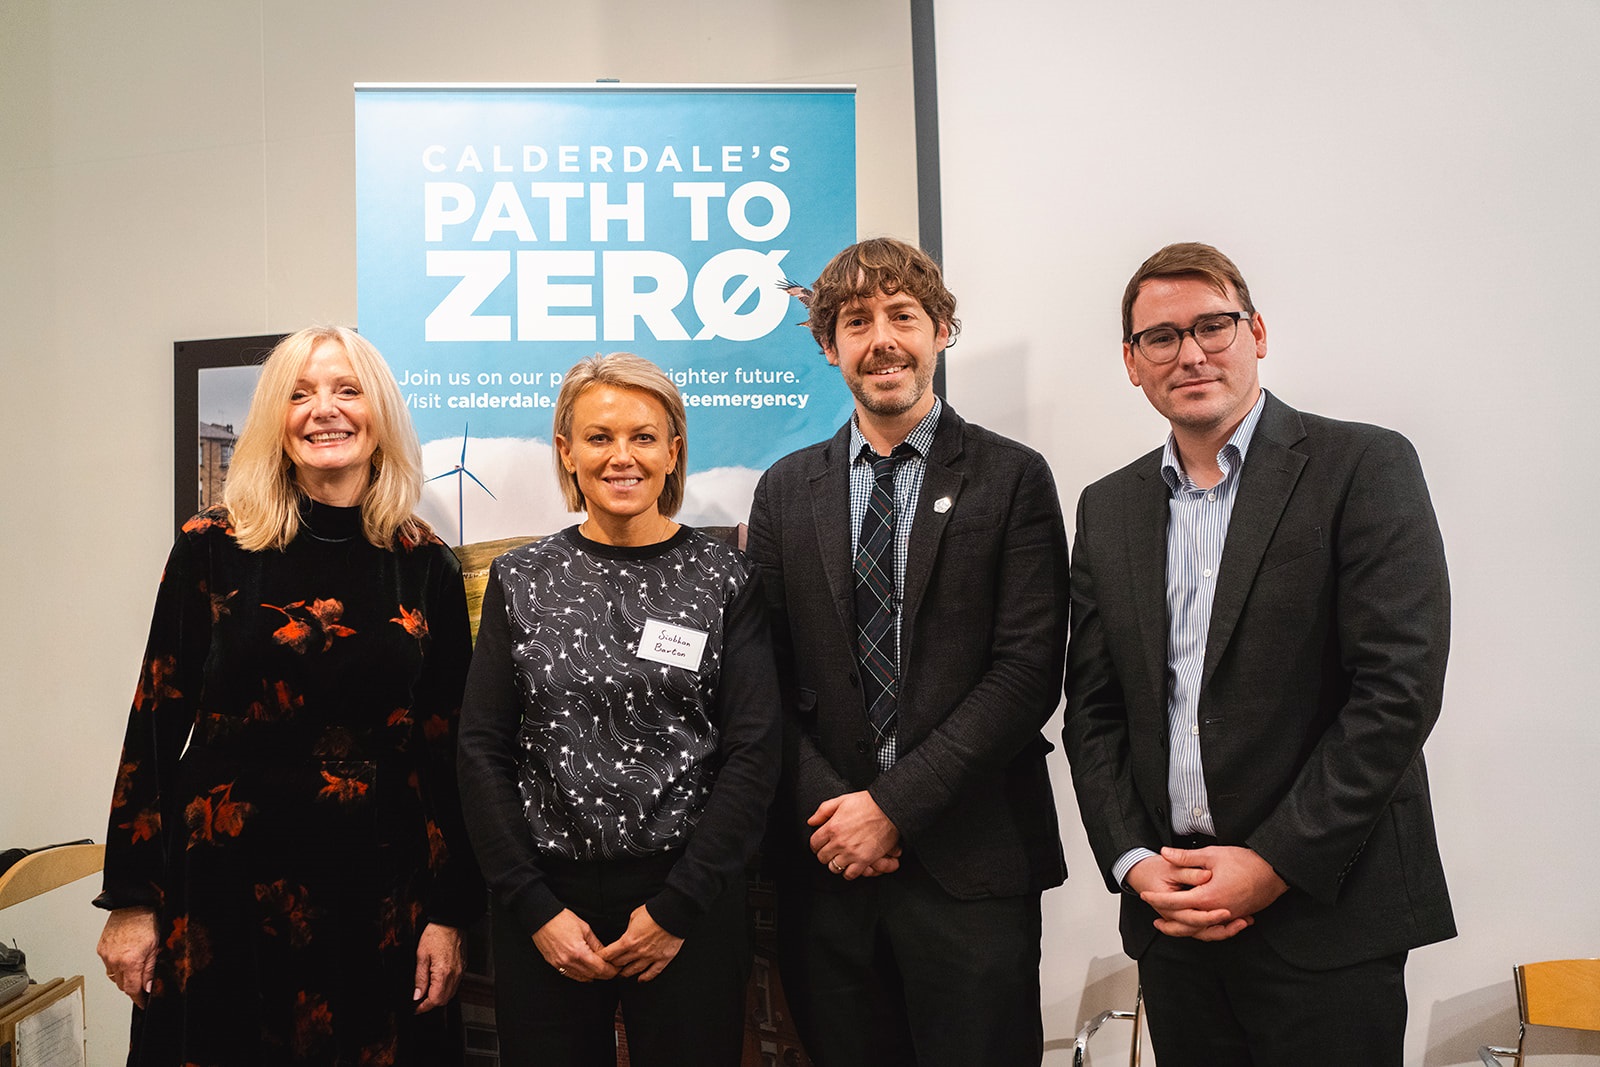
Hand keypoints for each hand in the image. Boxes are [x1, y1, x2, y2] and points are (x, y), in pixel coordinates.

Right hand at [97, 907, 158, 1006]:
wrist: (131, 905)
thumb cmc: (146, 922)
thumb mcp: (155, 947)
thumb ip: (150, 970)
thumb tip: (147, 988)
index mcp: (130, 961)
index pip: (132, 989)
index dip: (138, 998)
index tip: (142, 1003)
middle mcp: (115, 960)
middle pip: (122, 985)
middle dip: (132, 987)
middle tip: (141, 984)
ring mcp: (106, 955)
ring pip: (113, 977)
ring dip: (123, 977)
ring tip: (133, 968)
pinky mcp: (100, 949)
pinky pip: (107, 965)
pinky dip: (115, 966)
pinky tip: (124, 958)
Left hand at [412, 923, 463, 1012]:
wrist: (451, 922)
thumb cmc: (436, 935)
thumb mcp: (421, 956)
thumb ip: (419, 978)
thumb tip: (417, 995)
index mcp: (443, 974)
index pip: (435, 1000)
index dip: (423, 1007)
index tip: (416, 1008)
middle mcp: (455, 975)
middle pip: (444, 1000)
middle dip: (431, 1003)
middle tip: (419, 1001)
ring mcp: (460, 971)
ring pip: (451, 993)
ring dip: (439, 996)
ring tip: (427, 992)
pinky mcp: (463, 966)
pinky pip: (455, 984)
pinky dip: (446, 988)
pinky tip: (437, 982)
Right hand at [532, 909, 616, 982]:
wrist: (542, 918)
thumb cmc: (562, 919)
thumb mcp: (585, 929)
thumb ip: (596, 944)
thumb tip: (606, 954)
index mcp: (579, 952)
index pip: (600, 968)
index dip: (611, 971)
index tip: (617, 969)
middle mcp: (569, 961)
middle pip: (592, 975)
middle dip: (605, 975)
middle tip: (613, 971)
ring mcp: (560, 965)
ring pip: (582, 978)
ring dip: (593, 976)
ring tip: (602, 971)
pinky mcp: (554, 964)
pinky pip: (571, 975)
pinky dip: (581, 975)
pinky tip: (587, 971)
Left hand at [597, 905, 683, 982]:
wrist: (674, 913)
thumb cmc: (654, 912)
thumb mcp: (634, 916)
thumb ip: (628, 929)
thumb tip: (627, 935)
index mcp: (628, 940)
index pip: (610, 954)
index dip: (602, 958)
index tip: (599, 959)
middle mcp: (638, 951)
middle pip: (620, 964)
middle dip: (612, 966)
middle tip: (609, 968)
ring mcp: (651, 957)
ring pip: (634, 971)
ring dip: (625, 973)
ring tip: (622, 974)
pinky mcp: (663, 959)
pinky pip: (652, 973)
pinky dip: (645, 978)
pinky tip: (640, 979)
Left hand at [808, 791, 899, 878]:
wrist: (889, 810)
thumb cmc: (868, 803)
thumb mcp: (842, 800)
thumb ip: (823, 811)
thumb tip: (811, 821)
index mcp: (832, 827)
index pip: (814, 844)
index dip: (816, 844)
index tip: (821, 843)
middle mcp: (839, 842)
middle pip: (822, 857)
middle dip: (825, 853)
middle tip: (831, 849)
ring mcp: (851, 853)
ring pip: (833, 868)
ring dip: (836, 863)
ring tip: (841, 857)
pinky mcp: (864, 860)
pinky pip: (849, 874)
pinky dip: (848, 872)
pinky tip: (851, 864)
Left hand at [1136, 846, 1287, 940]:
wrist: (1275, 873)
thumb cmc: (1246, 862)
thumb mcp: (1212, 855)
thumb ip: (1186, 857)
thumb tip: (1165, 853)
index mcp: (1208, 897)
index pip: (1176, 902)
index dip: (1158, 898)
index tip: (1145, 895)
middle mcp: (1217, 911)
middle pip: (1186, 923)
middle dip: (1168, 921)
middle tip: (1154, 918)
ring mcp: (1228, 916)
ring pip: (1201, 929)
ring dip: (1184, 928)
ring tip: (1170, 924)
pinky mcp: (1236, 917)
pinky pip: (1216, 928)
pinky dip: (1203, 928)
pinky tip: (1196, 924)